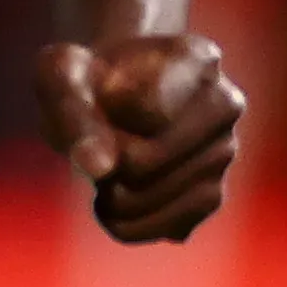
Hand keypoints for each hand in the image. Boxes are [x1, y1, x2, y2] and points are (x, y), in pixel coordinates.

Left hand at [40, 30, 244, 242]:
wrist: (112, 93)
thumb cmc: (86, 78)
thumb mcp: (61, 74)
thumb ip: (72, 110)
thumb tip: (100, 169)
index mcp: (198, 58)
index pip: (146, 107)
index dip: (102, 110)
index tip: (100, 91)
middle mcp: (226, 104)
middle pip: (143, 162)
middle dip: (105, 156)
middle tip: (102, 133)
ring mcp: (224, 153)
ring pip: (147, 199)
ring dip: (110, 190)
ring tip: (112, 160)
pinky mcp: (212, 196)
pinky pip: (159, 228)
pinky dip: (124, 220)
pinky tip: (118, 192)